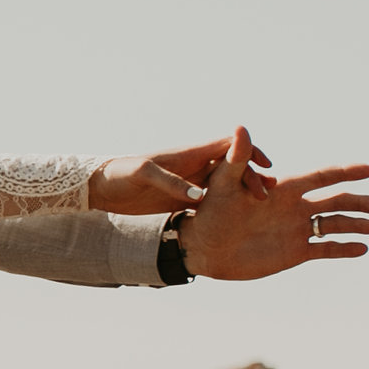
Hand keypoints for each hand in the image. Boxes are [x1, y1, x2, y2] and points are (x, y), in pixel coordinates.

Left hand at [86, 136, 263, 213]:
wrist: (102, 188)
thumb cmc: (120, 175)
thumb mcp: (144, 175)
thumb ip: (172, 184)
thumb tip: (200, 196)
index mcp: (187, 155)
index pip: (227, 147)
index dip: (249, 152)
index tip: (266, 167)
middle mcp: (192, 167)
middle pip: (231, 168)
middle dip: (251, 178)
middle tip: (265, 197)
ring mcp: (189, 183)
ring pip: (224, 185)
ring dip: (241, 193)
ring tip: (259, 208)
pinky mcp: (181, 200)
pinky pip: (210, 202)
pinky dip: (225, 208)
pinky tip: (236, 221)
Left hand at [178, 128, 368, 279]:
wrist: (202, 248)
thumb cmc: (209, 212)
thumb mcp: (224, 184)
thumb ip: (237, 158)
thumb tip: (240, 127)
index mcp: (284, 189)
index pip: (321, 177)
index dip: (344, 173)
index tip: (368, 169)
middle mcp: (294, 207)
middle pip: (335, 201)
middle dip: (359, 202)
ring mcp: (295, 230)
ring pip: (333, 225)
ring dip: (356, 225)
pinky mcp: (293, 252)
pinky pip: (325, 249)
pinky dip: (343, 249)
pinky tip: (362, 248)